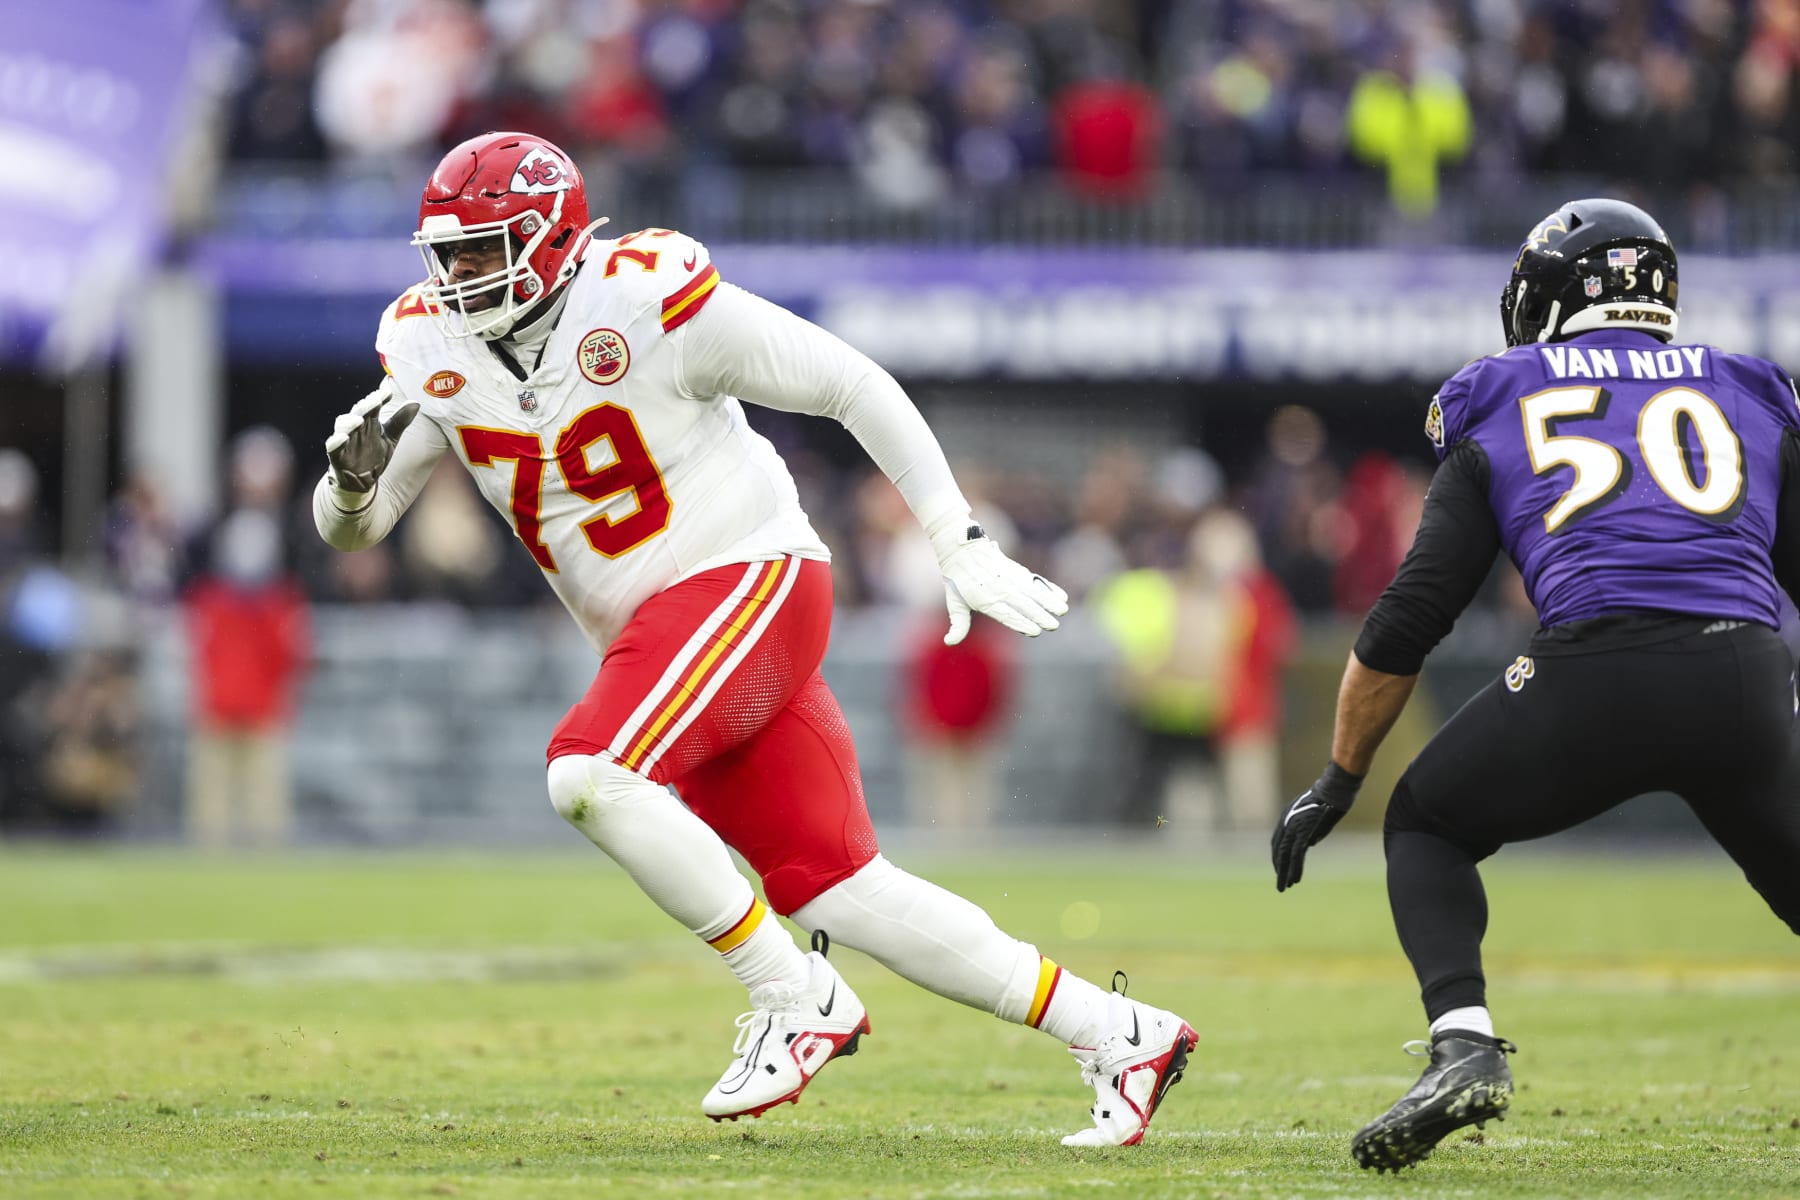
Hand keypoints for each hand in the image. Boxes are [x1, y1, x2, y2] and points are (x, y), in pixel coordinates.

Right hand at [326, 387, 419, 492]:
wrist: (362, 481)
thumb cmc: (374, 454)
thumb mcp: (390, 438)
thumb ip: (400, 421)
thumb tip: (416, 403)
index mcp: (368, 421)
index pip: (373, 406)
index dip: (379, 398)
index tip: (388, 393)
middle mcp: (355, 427)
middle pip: (358, 412)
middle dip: (366, 406)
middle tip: (375, 401)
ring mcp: (345, 441)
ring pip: (343, 426)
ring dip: (350, 422)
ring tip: (360, 420)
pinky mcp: (337, 456)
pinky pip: (333, 447)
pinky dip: (336, 442)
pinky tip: (343, 438)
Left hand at [934, 522, 1068, 645]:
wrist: (962, 548)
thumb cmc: (958, 580)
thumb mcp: (954, 602)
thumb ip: (958, 624)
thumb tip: (949, 642)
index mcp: (985, 600)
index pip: (1006, 614)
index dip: (1021, 623)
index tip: (1035, 631)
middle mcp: (1000, 589)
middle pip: (1023, 604)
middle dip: (1040, 615)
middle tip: (1053, 626)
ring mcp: (1010, 578)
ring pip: (1033, 591)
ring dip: (1049, 601)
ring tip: (1063, 610)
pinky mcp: (1017, 570)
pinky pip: (1036, 581)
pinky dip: (1049, 588)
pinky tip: (1061, 595)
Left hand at [1271, 762, 1363, 891]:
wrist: (1334, 791)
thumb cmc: (1328, 800)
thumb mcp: (1314, 816)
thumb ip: (1310, 830)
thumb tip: (1309, 844)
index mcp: (1286, 818)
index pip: (1278, 842)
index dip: (1278, 857)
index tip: (1280, 869)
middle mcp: (1286, 823)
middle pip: (1279, 850)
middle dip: (1279, 868)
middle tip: (1280, 885)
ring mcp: (1294, 828)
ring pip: (1286, 855)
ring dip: (1285, 873)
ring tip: (1285, 887)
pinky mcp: (1304, 833)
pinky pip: (1297, 855)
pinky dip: (1296, 868)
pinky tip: (1295, 880)